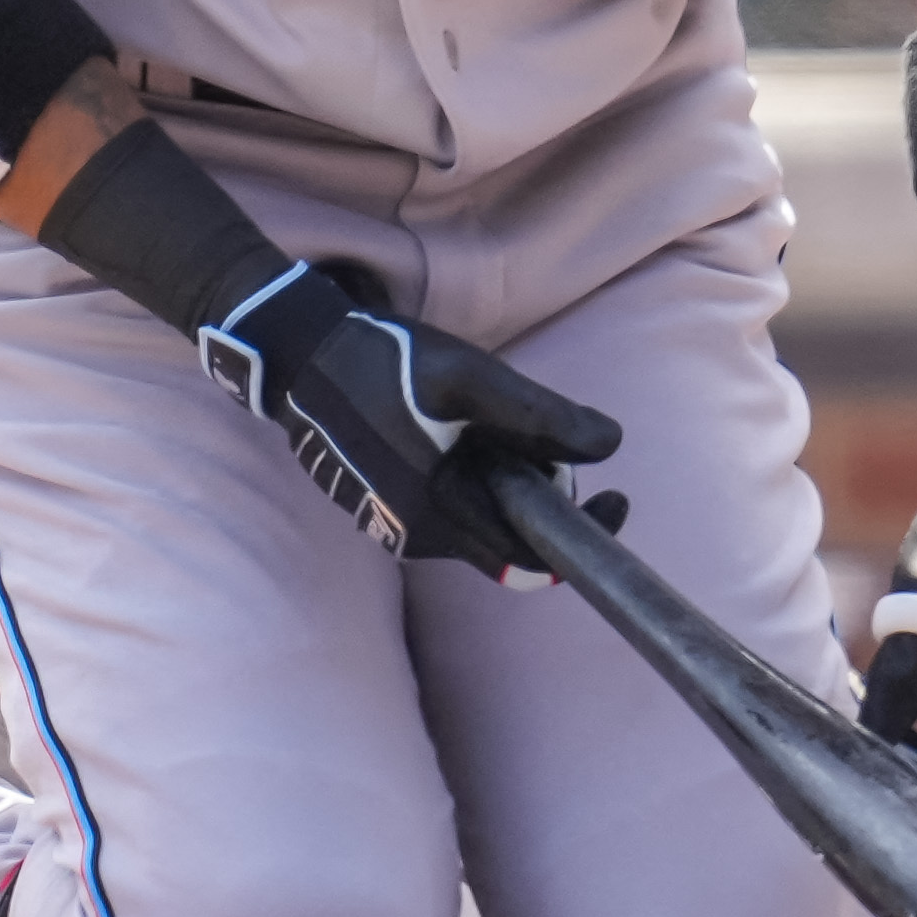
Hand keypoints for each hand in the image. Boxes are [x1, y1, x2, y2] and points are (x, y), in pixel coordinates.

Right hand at [197, 264, 623, 584]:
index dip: (583, 537)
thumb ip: (540, 416)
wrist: (300, 356)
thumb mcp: (469, 378)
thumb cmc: (383, 363)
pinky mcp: (380, 508)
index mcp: (439, 510)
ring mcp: (392, 525)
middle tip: (560, 449)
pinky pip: (448, 511)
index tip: (617, 497)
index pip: (529, 560)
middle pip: (506, 542)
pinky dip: (476, 484)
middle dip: (546, 502)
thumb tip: (610, 446)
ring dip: (508, 489)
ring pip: (477, 525)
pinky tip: (469, 437)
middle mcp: (414, 535)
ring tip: (507, 430)